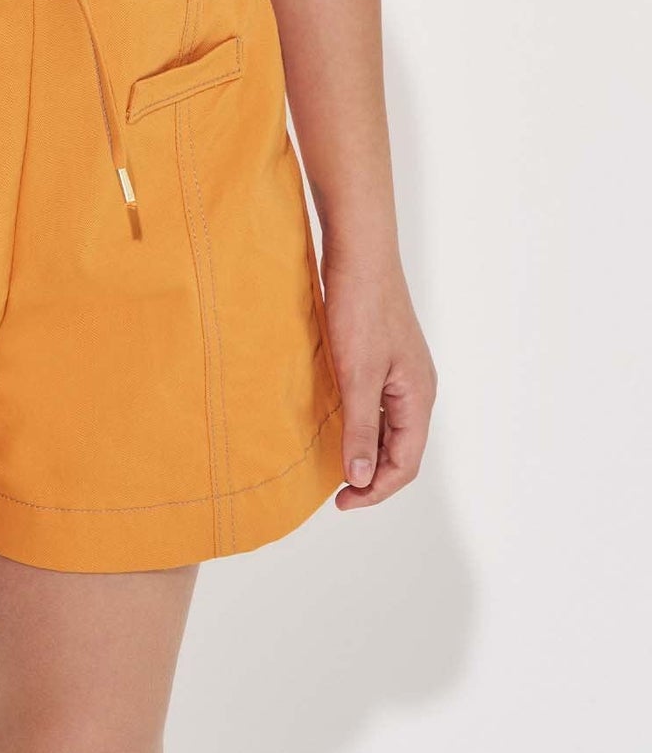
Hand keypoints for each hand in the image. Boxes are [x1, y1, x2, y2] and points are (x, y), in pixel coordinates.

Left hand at [320, 245, 437, 508]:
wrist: (358, 250)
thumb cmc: (360, 306)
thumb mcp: (356, 374)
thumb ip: (360, 428)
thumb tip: (359, 478)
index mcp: (418, 396)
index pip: (405, 463)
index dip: (375, 489)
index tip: (341, 501)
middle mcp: (416, 387)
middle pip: (401, 449)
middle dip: (372, 475)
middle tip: (336, 492)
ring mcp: (400, 370)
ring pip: (389, 426)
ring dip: (366, 449)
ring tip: (334, 463)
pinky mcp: (382, 354)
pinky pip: (377, 403)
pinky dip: (360, 421)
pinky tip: (336, 422)